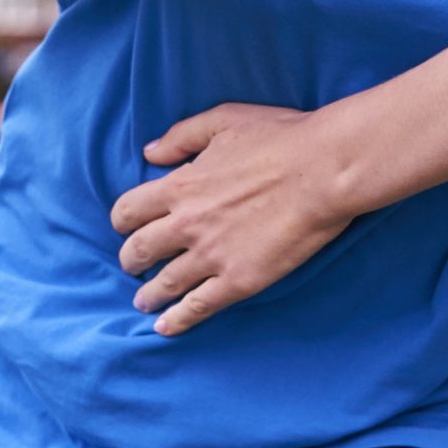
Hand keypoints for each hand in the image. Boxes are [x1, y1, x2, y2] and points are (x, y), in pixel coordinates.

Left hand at [111, 104, 355, 335]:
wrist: (325, 170)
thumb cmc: (280, 138)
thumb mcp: (224, 120)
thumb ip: (181, 136)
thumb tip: (149, 153)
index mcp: (180, 186)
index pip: (128, 211)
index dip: (123, 221)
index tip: (127, 227)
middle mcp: (187, 224)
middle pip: (139, 250)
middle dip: (130, 260)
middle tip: (133, 266)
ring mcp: (211, 255)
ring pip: (164, 284)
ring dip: (148, 295)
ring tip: (142, 302)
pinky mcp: (238, 280)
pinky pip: (197, 307)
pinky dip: (176, 321)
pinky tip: (165, 327)